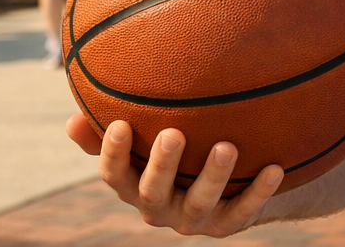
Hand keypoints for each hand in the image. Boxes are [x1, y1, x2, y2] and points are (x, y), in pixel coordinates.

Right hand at [66, 115, 283, 236]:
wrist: (224, 186)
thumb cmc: (173, 153)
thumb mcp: (141, 145)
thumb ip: (108, 134)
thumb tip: (69, 119)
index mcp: (134, 186)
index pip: (114, 175)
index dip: (113, 154)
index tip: (120, 124)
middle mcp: (159, 207)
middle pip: (153, 192)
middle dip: (162, 165)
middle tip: (173, 134)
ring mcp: (194, 219)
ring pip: (200, 203)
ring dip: (214, 176)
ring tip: (227, 147)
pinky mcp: (227, 224)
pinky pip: (243, 211)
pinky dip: (259, 192)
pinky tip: (275, 168)